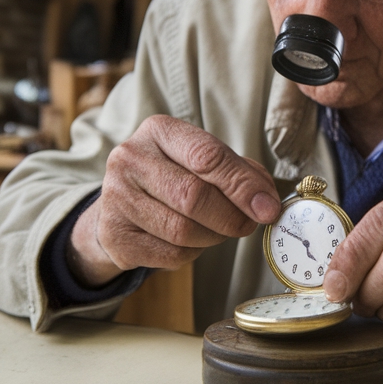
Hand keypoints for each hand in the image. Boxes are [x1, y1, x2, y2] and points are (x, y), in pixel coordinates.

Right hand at [68, 115, 280, 286]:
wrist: (121, 207)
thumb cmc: (173, 178)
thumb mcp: (202, 162)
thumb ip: (238, 173)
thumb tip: (266, 201)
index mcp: (158, 130)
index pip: (207, 156)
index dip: (242, 185)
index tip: (267, 207)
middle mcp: (130, 159)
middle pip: (194, 196)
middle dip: (231, 216)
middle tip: (248, 225)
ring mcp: (117, 197)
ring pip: (183, 230)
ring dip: (213, 237)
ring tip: (218, 230)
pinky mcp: (115, 235)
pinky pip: (170, 253)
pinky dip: (192, 253)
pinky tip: (190, 242)